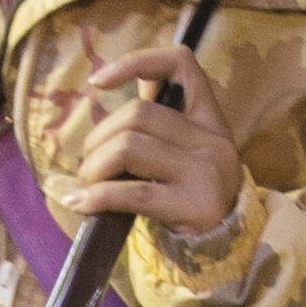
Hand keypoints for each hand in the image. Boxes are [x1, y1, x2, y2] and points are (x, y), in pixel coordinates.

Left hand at [60, 45, 245, 240]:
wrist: (224, 244)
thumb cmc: (188, 193)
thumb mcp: (183, 152)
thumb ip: (154, 126)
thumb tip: (99, 98)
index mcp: (209, 117)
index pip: (180, 64)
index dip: (136, 62)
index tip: (98, 83)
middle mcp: (212, 138)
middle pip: (137, 114)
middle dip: (98, 138)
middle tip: (90, 166)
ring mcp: (206, 171)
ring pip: (128, 147)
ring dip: (94, 168)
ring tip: (88, 186)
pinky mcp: (194, 205)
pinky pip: (133, 192)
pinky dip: (98, 197)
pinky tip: (80, 203)